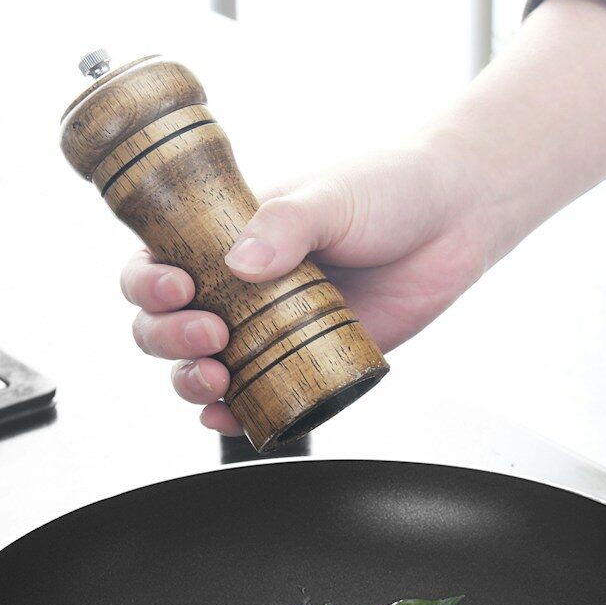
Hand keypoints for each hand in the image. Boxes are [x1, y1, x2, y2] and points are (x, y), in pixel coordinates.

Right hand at [120, 146, 492, 433]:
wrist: (456, 219)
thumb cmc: (390, 189)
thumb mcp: (331, 196)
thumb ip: (287, 224)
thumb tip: (241, 263)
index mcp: (229, 235)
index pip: (159, 262)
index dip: (149, 282)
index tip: (178, 287)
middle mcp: (243, 285)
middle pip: (169, 323)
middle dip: (169, 337)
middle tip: (210, 335)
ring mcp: (274, 328)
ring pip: (206, 366)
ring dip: (192, 381)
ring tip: (217, 378)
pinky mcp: (314, 363)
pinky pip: (264, 396)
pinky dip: (238, 414)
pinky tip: (231, 415)